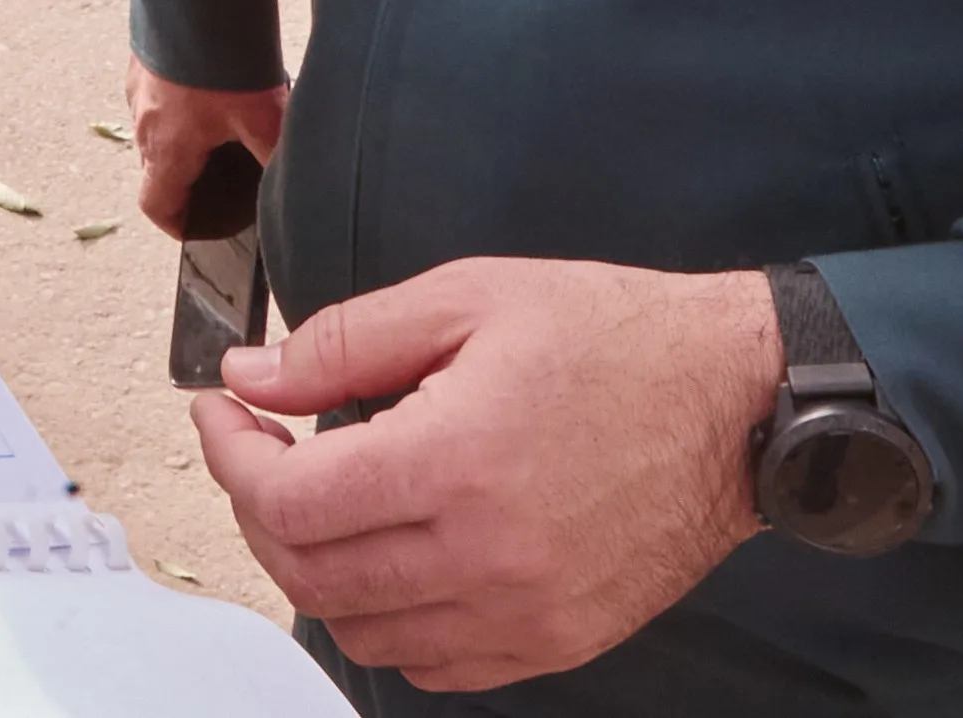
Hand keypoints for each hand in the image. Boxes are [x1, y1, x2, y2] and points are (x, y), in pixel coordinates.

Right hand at [132, 59, 289, 228]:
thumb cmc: (219, 57)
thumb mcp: (263, 116)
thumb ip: (276, 156)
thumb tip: (296, 187)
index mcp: (167, 149)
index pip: (156, 206)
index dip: (176, 224)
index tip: (196, 226)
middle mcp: (145, 123)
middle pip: (156, 170)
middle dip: (185, 181)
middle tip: (219, 181)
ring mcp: (139, 89)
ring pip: (155, 131)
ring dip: (181, 140)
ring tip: (221, 129)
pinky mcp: (144, 61)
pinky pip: (156, 97)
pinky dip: (179, 105)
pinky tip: (212, 87)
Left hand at [194, 260, 774, 692]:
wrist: (738, 405)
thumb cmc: (615, 340)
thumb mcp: (469, 298)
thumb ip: (347, 343)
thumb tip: (253, 378)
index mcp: (455, 462)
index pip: (288, 502)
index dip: (231, 457)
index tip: (224, 415)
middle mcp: (484, 554)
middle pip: (309, 572)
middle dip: (259, 509)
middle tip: (264, 450)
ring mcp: (521, 612)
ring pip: (359, 629)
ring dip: (317, 568)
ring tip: (330, 500)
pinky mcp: (554, 642)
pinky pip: (432, 664)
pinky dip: (387, 620)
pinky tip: (393, 555)